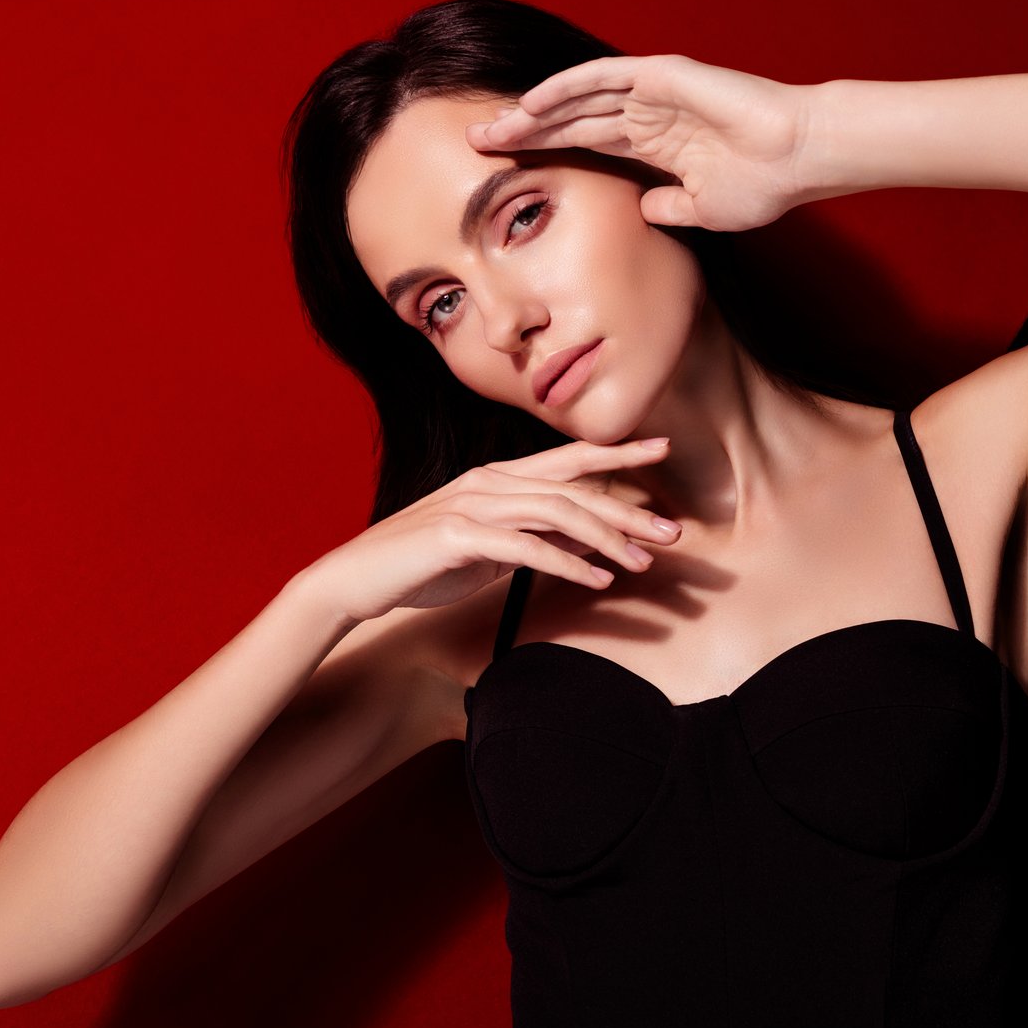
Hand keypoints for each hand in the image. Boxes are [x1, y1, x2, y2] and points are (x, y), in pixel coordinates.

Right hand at [295, 438, 682, 625]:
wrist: (355, 580)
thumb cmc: (419, 565)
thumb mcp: (484, 548)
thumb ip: (526, 537)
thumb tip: (573, 544)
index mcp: (496, 478)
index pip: (567, 458)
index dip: (616, 452)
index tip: (662, 447)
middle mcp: (488, 482)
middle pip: (573, 488)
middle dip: (628, 509)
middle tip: (673, 531)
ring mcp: (471, 505)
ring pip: (555, 513)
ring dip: (606, 539)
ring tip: (643, 563)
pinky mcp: (457, 536)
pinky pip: (525, 547)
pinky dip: (566, 563)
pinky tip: (597, 581)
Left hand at [467, 54, 818, 231]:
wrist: (798, 157)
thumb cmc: (763, 185)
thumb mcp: (704, 209)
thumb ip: (668, 207)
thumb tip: (641, 211)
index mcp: (655, 146)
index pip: (584, 146)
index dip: (545, 157)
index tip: (505, 175)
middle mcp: (647, 115)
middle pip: (569, 122)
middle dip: (523, 134)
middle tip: (474, 144)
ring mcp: (652, 92)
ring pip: (576, 98)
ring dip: (532, 113)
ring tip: (491, 129)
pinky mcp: (660, 75)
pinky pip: (600, 77)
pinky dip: (563, 88)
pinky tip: (530, 104)